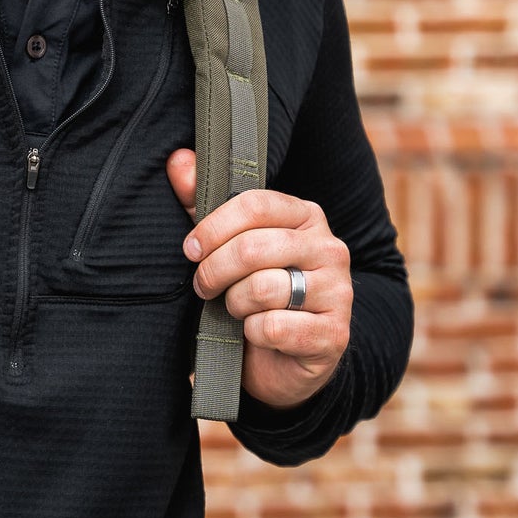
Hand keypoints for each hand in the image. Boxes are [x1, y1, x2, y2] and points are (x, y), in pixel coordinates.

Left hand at [167, 148, 350, 409]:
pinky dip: (254, 333)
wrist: (287, 358)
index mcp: (306, 216)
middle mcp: (330, 248)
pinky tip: (256, 333)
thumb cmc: (253, 289)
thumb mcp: (225, 243)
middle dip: (215, 271)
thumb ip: (201, 200)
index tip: (190, 249)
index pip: (255, 204)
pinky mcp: (334, 334)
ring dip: (235, 303)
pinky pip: (275, 327)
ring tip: (234, 308)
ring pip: (263, 288)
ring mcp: (338, 292)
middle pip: (254, 248)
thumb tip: (178, 160)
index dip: (213, 226)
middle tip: (203, 286)